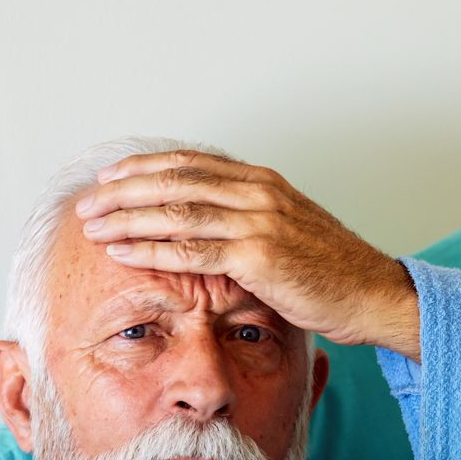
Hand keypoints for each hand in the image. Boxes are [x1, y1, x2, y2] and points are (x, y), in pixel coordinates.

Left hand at [74, 149, 422, 358]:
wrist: (373, 295)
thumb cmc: (332, 271)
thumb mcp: (289, 229)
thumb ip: (250, 218)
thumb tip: (212, 221)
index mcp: (262, 181)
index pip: (190, 164)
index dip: (145, 168)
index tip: (110, 176)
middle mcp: (258, 193)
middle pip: (175, 182)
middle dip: (124, 190)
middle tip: (87, 202)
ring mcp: (259, 222)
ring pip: (177, 212)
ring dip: (128, 218)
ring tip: (93, 227)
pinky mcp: (258, 257)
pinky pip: (191, 251)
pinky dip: (151, 250)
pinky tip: (122, 253)